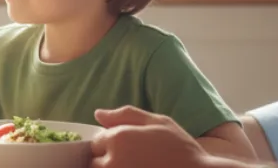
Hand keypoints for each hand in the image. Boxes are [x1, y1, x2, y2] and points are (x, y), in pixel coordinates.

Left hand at [90, 107, 231, 167]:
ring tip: (134, 165)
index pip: (97, 142)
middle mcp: (113, 161)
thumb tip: (99, 114)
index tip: (127, 148)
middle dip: (107, 159)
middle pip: (94, 161)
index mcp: (118, 138)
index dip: (110, 143)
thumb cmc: (183, 150)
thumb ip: (126, 115)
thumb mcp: (159, 122)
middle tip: (131, 159)